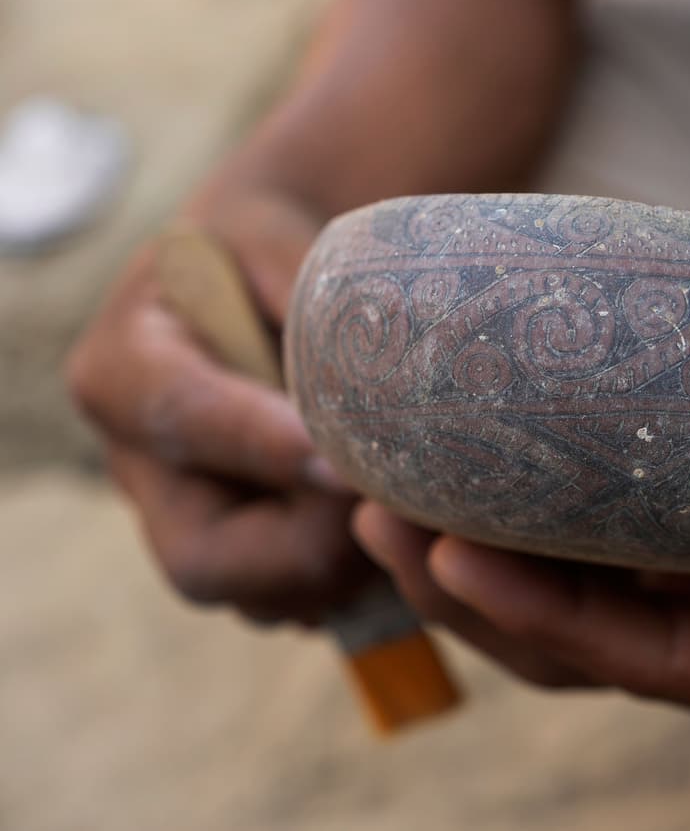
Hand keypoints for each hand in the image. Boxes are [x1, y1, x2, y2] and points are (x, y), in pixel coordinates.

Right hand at [67, 187, 375, 624]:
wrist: (267, 285)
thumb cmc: (271, 251)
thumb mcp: (280, 240)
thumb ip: (307, 288)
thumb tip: (372, 364)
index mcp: (124, 369)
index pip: (179, 420)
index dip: (260, 445)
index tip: (338, 459)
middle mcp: (141, 466)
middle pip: (203, 557)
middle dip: (308, 546)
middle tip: (390, 507)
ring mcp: (190, 522)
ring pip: (258, 597)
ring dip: (344, 574)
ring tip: (412, 519)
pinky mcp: (243, 555)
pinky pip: (295, 602)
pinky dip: (356, 585)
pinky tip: (406, 536)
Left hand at [354, 433, 689, 732]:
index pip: (638, 660)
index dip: (545, 616)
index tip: (458, 552)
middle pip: (561, 638)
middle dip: (461, 586)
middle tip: (375, 501)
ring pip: (552, 594)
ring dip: (463, 547)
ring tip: (380, 474)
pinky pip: (584, 538)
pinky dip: (518, 503)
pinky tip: (464, 443)